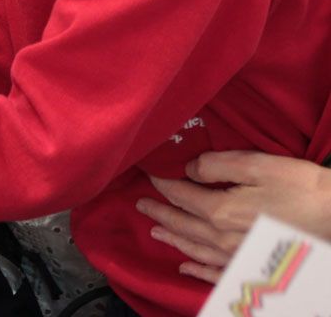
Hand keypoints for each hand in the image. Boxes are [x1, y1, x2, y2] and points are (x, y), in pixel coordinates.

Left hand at [137, 151, 330, 283]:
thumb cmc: (299, 187)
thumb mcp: (255, 164)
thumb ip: (216, 165)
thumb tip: (189, 170)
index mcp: (221, 211)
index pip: (181, 196)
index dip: (163, 184)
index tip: (148, 176)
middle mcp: (224, 238)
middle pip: (183, 225)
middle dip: (160, 214)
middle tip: (140, 205)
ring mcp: (239, 256)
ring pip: (196, 249)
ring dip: (173, 239)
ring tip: (154, 231)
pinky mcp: (254, 266)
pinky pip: (218, 273)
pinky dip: (198, 271)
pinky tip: (186, 267)